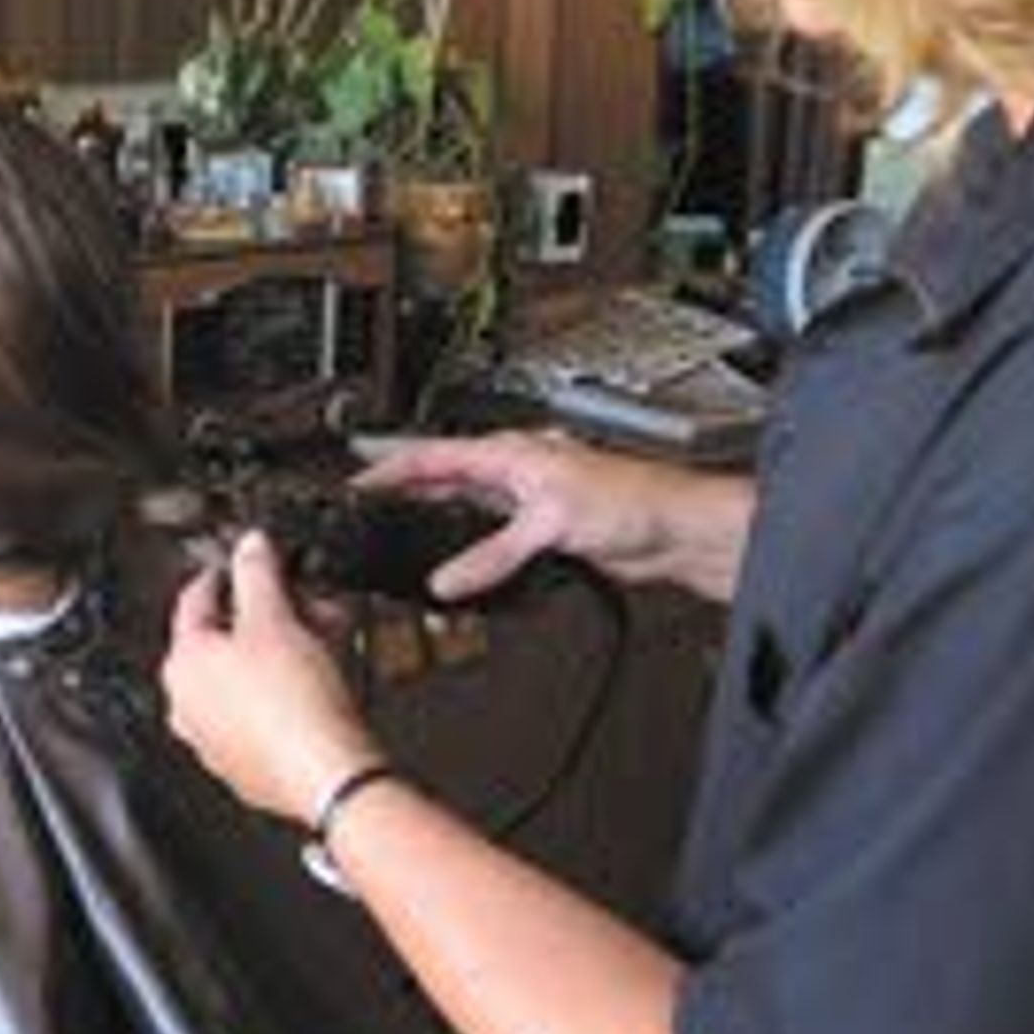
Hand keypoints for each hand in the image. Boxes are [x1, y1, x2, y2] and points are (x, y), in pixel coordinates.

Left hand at [164, 532, 387, 829]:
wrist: (326, 774)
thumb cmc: (293, 706)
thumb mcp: (275, 619)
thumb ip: (258, 574)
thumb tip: (250, 548)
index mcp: (182, 666)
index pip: (194, 600)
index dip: (226, 573)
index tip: (248, 562)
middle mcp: (186, 705)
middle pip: (224, 641)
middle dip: (270, 615)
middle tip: (303, 602)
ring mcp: (214, 739)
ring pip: (246, 677)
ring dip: (283, 649)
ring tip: (323, 636)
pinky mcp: (246, 764)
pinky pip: (261, 711)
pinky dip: (286, 689)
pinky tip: (320, 678)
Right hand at [357, 431, 754, 602]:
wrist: (678, 529)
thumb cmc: (634, 500)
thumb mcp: (550, 522)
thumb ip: (494, 554)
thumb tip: (448, 579)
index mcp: (509, 453)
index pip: (432, 455)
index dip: (388, 468)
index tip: (355, 484)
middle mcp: (514, 475)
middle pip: (442, 485)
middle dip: (403, 502)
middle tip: (368, 522)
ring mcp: (526, 506)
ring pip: (465, 518)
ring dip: (437, 534)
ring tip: (403, 553)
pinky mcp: (541, 536)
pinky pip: (492, 548)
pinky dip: (471, 562)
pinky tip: (461, 578)